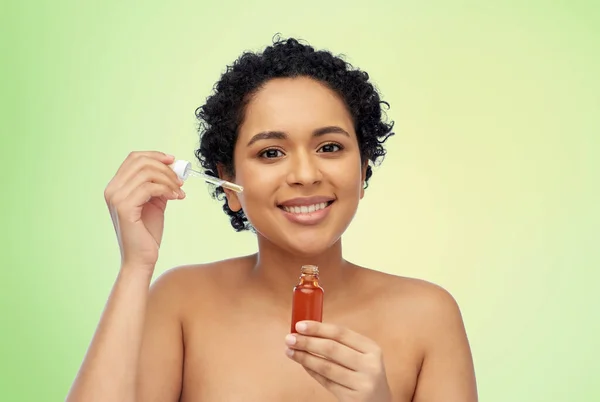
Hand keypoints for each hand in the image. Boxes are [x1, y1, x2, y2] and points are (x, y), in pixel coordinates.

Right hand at [104, 151, 184, 271]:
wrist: (141, 258)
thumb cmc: (147, 233)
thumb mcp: (155, 203)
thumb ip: (159, 185)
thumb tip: (174, 168)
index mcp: (116, 186)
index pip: (134, 158)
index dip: (155, 155)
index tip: (173, 161)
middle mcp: (112, 189)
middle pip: (141, 162)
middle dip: (165, 168)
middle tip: (180, 180)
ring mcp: (116, 198)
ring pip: (147, 173)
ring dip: (168, 180)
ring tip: (179, 192)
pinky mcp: (124, 207)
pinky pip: (149, 188)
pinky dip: (167, 189)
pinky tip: (176, 198)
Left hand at [285, 321, 392, 401]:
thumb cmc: (365, 375)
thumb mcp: (363, 356)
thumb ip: (341, 344)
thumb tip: (308, 331)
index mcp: (372, 349)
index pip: (341, 333)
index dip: (318, 328)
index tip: (299, 325)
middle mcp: (370, 365)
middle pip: (332, 349)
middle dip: (307, 342)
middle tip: (289, 338)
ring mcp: (362, 383)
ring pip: (326, 367)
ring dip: (305, 357)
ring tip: (290, 351)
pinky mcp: (353, 399)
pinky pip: (326, 382)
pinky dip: (312, 371)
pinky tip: (303, 363)